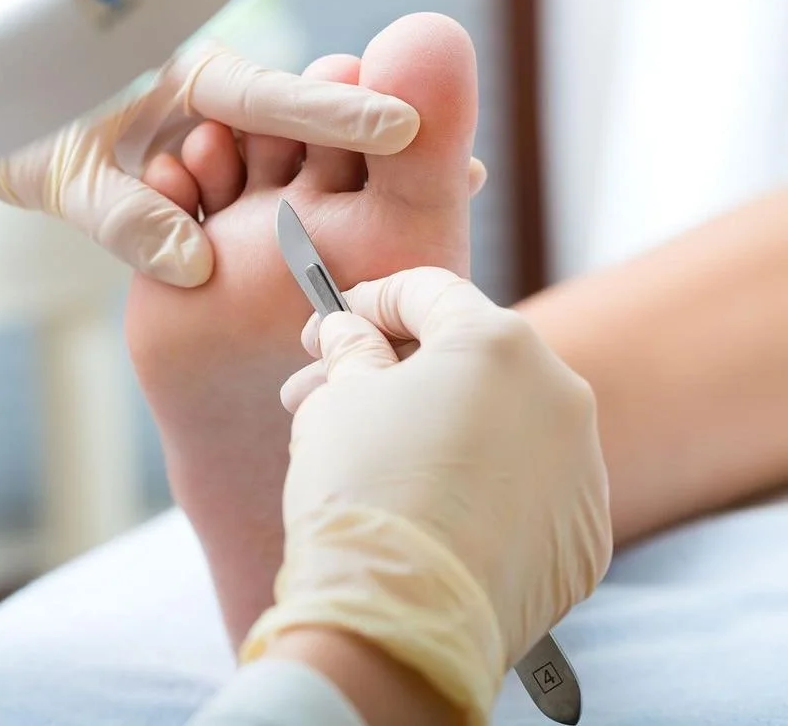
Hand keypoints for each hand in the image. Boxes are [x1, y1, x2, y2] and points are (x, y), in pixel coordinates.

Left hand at [0, 42, 429, 287]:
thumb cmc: (23, 134)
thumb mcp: (68, 179)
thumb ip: (128, 219)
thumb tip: (195, 265)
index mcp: (185, 80)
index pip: (270, 97)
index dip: (337, 111)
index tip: (404, 126)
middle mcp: (219, 108)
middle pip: (312, 127)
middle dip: (378, 150)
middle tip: (458, 177)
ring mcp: (228, 144)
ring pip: (305, 163)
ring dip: (361, 189)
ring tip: (440, 210)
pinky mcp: (225, 178)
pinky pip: (276, 194)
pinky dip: (320, 212)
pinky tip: (365, 246)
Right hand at [243, 268, 611, 724]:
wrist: (400, 620)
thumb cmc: (364, 492)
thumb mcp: (338, 400)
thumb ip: (351, 350)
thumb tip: (350, 333)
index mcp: (498, 344)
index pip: (428, 292)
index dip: (366, 302)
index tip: (329, 326)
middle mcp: (560, 393)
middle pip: (467, 359)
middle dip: (392, 370)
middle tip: (327, 391)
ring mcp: (583, 467)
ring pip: (498, 424)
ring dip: (434, 426)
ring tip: (367, 456)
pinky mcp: (584, 534)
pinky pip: (524, 487)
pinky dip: (476, 484)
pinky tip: (422, 506)